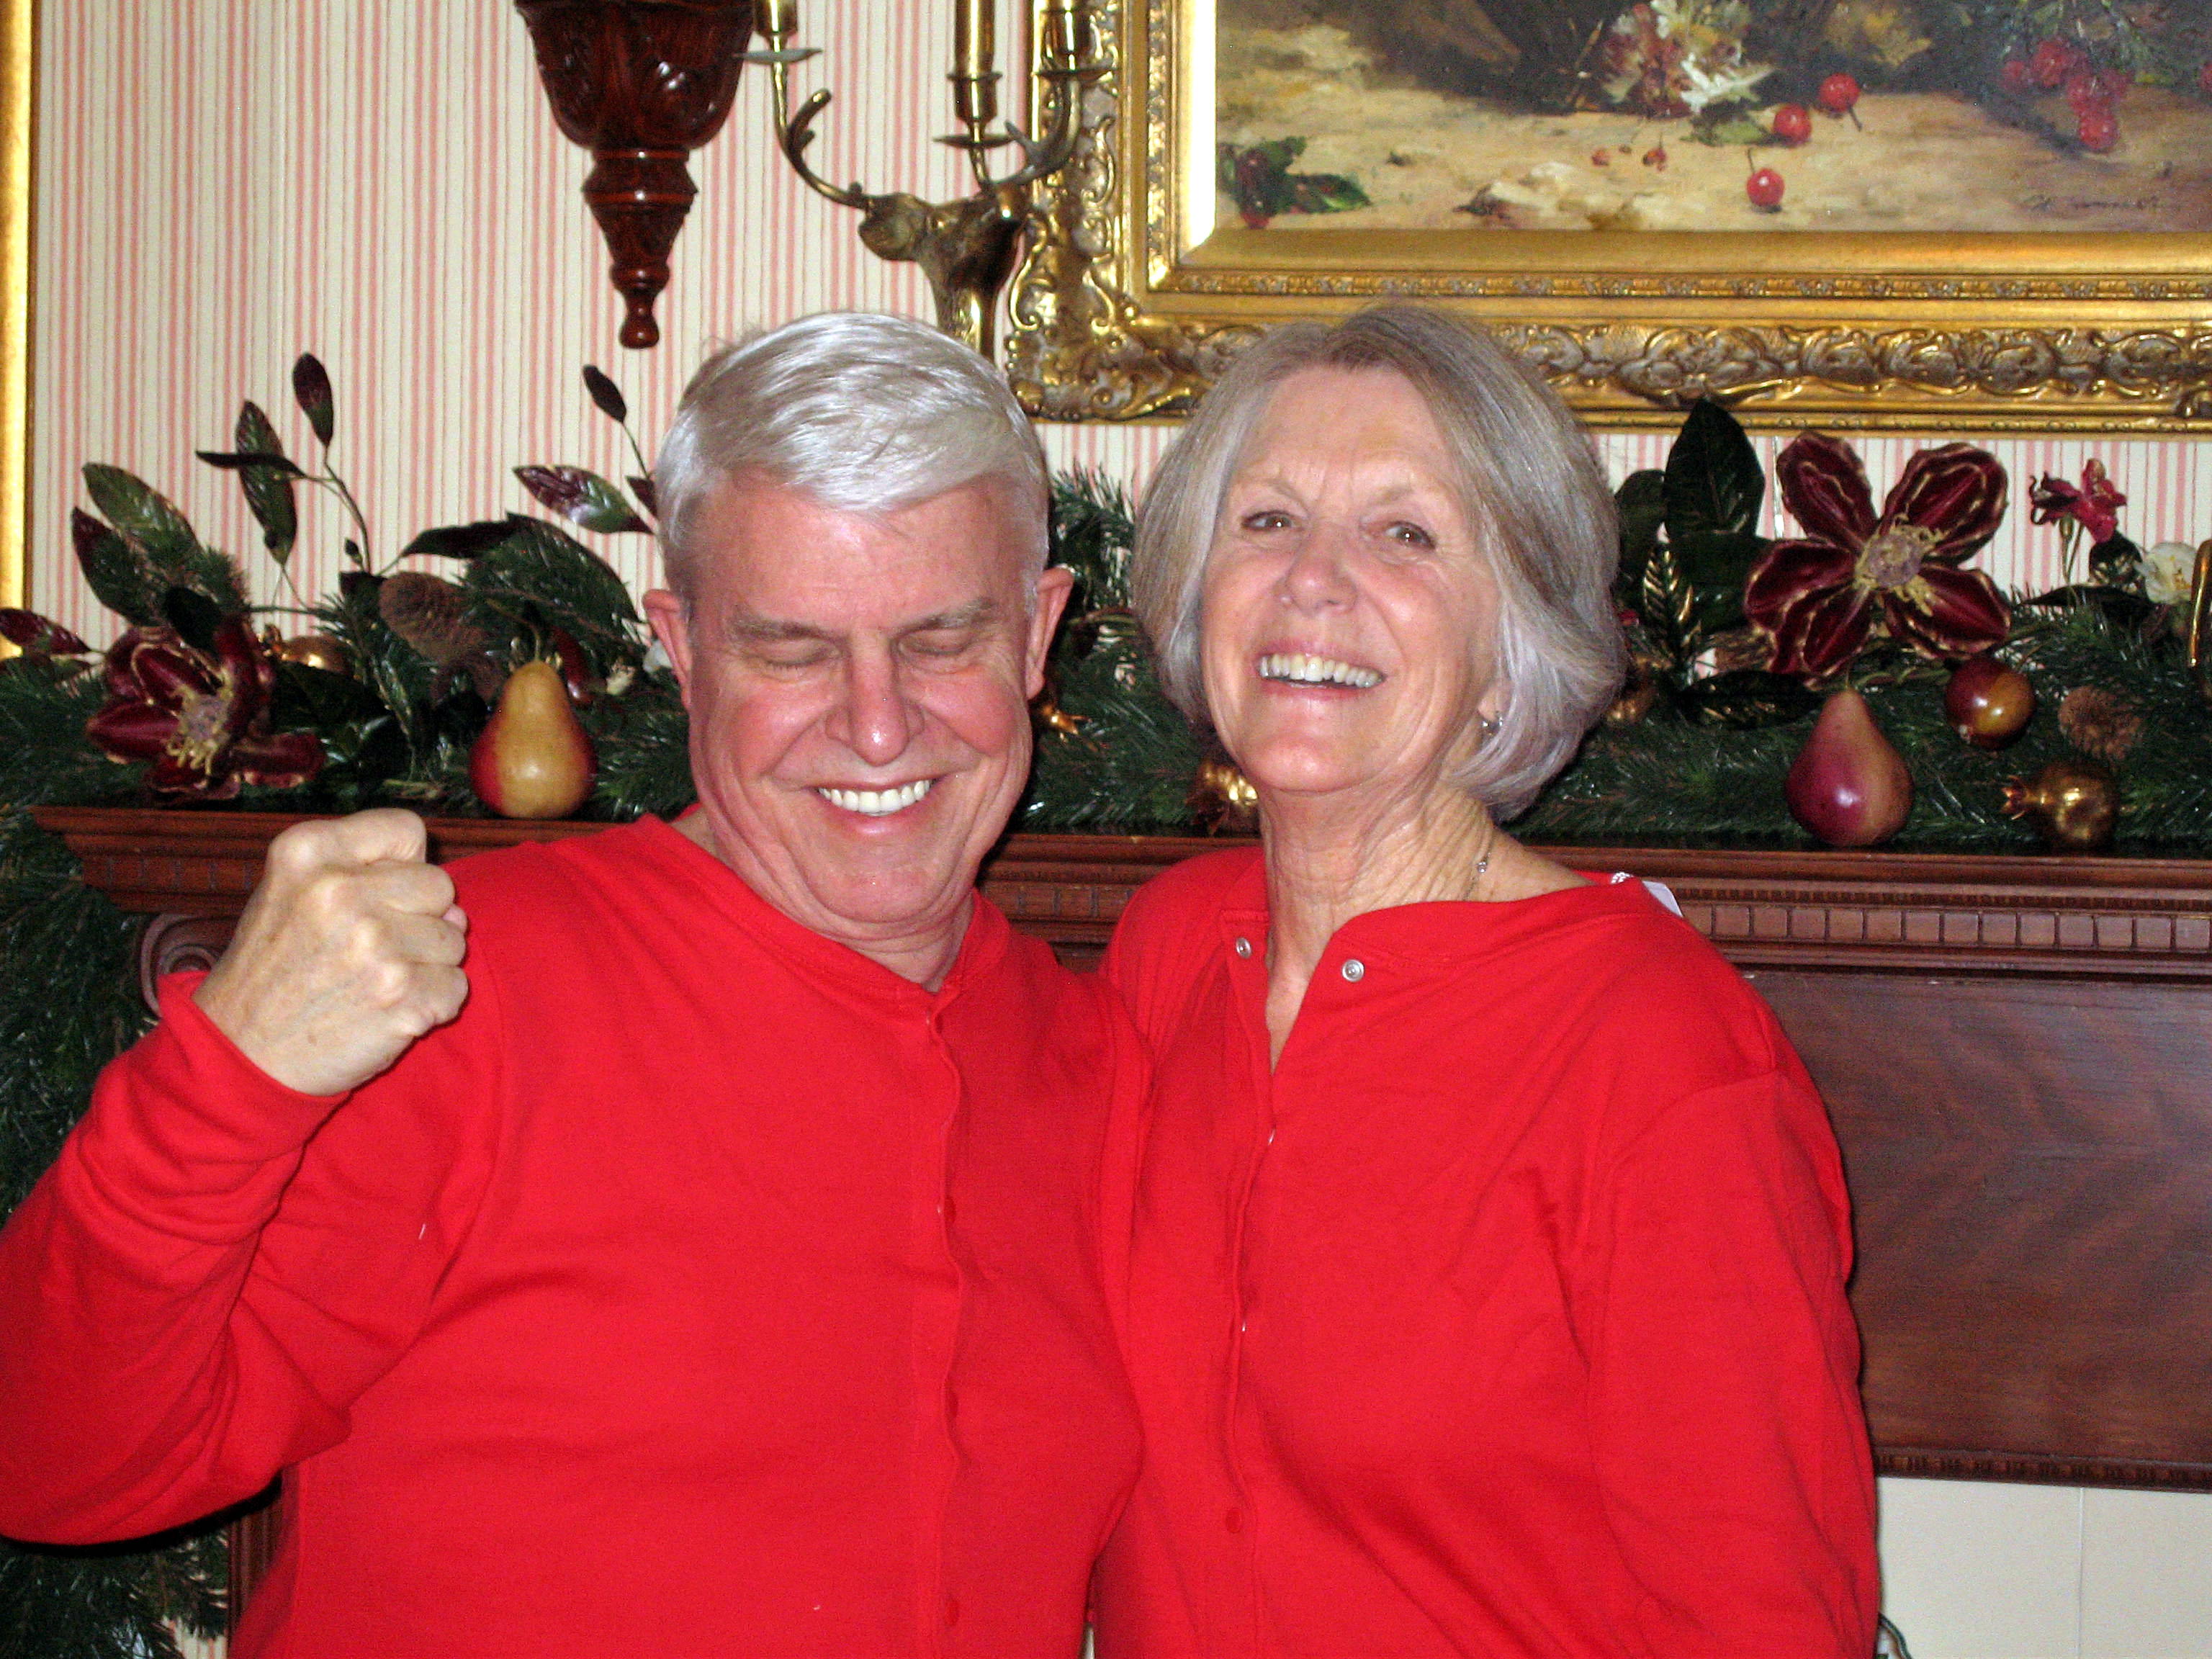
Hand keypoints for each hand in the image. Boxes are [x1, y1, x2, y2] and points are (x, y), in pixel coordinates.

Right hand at [193, 810, 469, 1095]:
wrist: (240, 1053)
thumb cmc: (275, 969)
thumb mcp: (292, 891)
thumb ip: (369, 875)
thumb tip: (456, 909)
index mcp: (309, 852)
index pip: (406, 829)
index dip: (402, 865)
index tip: (372, 895)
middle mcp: (341, 891)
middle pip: (439, 885)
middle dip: (418, 917)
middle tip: (368, 949)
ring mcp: (375, 946)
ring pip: (453, 939)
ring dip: (425, 965)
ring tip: (371, 981)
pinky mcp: (401, 998)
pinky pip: (456, 987)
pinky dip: (432, 1004)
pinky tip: (385, 1011)